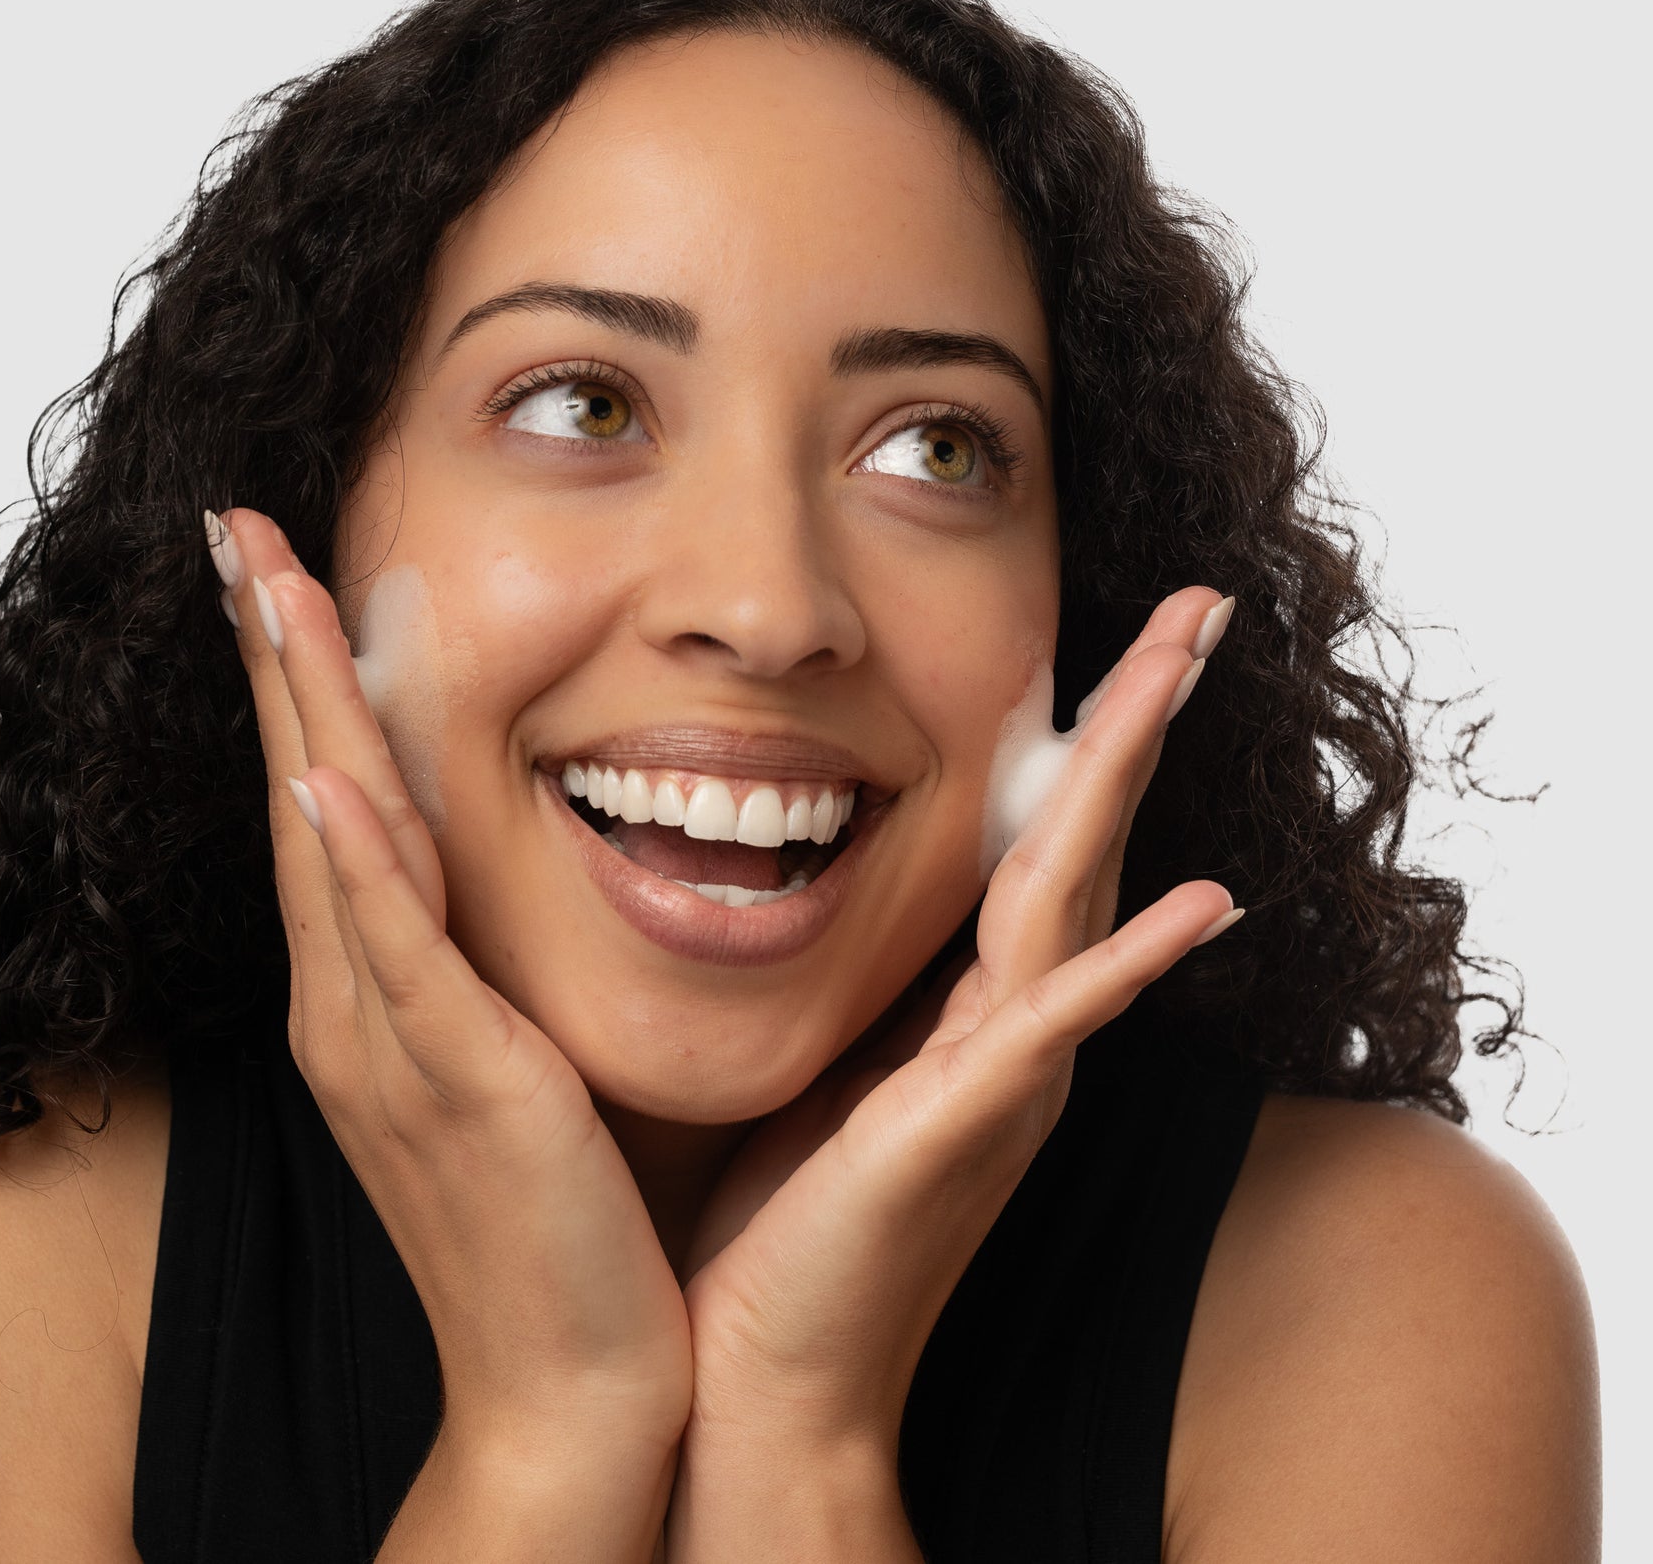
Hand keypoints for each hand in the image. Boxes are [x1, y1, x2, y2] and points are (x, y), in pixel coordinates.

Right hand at [207, 509, 692, 1472]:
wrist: (573, 1379)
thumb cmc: (559, 1215)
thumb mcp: (514, 1058)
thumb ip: (487, 963)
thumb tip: (511, 863)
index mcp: (377, 996)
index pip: (327, 808)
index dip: (298, 688)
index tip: (281, 576)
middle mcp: (358, 1009)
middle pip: (304, 800)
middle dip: (272, 662)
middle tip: (239, 534)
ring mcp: (394, 1049)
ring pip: (334, 853)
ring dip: (299, 717)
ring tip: (269, 591)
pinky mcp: (457, 1090)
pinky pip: (397, 962)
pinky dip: (361, 874)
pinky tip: (331, 789)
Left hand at [664, 589, 1237, 1550]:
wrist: (769, 1377)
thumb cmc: (786, 1220)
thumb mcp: (829, 1056)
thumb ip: (865, 972)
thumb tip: (826, 872)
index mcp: (975, 1008)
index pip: (1039, 843)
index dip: (1081, 738)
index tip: (1105, 635)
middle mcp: (1012, 1029)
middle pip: (1082, 839)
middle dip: (1137, 713)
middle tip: (1196, 600)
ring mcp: (1003, 1075)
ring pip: (1079, 891)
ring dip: (1132, 774)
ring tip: (1186, 661)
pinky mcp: (961, 1126)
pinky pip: (1057, 1026)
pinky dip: (1132, 963)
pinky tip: (1208, 903)